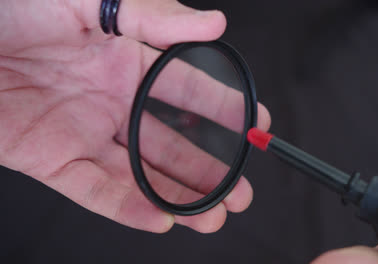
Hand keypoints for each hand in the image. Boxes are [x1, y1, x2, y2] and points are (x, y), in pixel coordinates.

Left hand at [0, 0, 270, 232]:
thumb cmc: (15, 6)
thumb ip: (152, 15)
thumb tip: (215, 23)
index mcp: (127, 59)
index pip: (189, 90)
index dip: (226, 108)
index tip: (257, 126)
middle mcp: (112, 100)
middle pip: (172, 142)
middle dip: (211, 169)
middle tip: (241, 191)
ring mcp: (83, 132)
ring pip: (140, 173)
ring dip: (178, 197)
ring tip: (213, 217)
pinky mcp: (49, 159)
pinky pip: (93, 190)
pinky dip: (127, 206)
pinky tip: (160, 219)